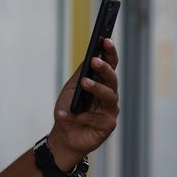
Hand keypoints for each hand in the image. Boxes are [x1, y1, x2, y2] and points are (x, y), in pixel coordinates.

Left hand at [48, 39, 119, 169]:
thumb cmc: (69, 110)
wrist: (64, 136)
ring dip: (96, 88)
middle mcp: (109, 96)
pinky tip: (64, 114)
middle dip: (104, 68)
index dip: (110, 53)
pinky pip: (93, 117)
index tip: (106, 40)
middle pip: (112, 79)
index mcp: (102, 84)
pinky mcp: (107, 126)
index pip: (110, 65)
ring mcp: (110, 111)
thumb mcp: (71, 89)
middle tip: (95, 60)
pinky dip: (76, 115)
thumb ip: (82, 74)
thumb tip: (90, 56)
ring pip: (109, 96)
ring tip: (84, 83)